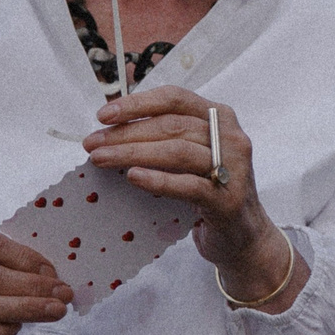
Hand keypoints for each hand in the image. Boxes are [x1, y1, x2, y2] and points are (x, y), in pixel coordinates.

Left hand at [85, 85, 304, 310]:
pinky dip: (158, 180)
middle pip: (172, 125)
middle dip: (126, 133)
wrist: (243, 236)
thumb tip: (112, 130)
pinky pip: (189, 185)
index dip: (138, 104)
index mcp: (220, 117)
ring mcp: (233, 168)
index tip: (104, 115)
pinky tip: (133, 177)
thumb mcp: (193, 156)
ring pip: (178, 151)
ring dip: (133, 153)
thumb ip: (166, 137)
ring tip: (101, 159)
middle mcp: (231, 137)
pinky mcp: (227, 200)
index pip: (176, 98)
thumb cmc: (208, 191)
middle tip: (92, 143)